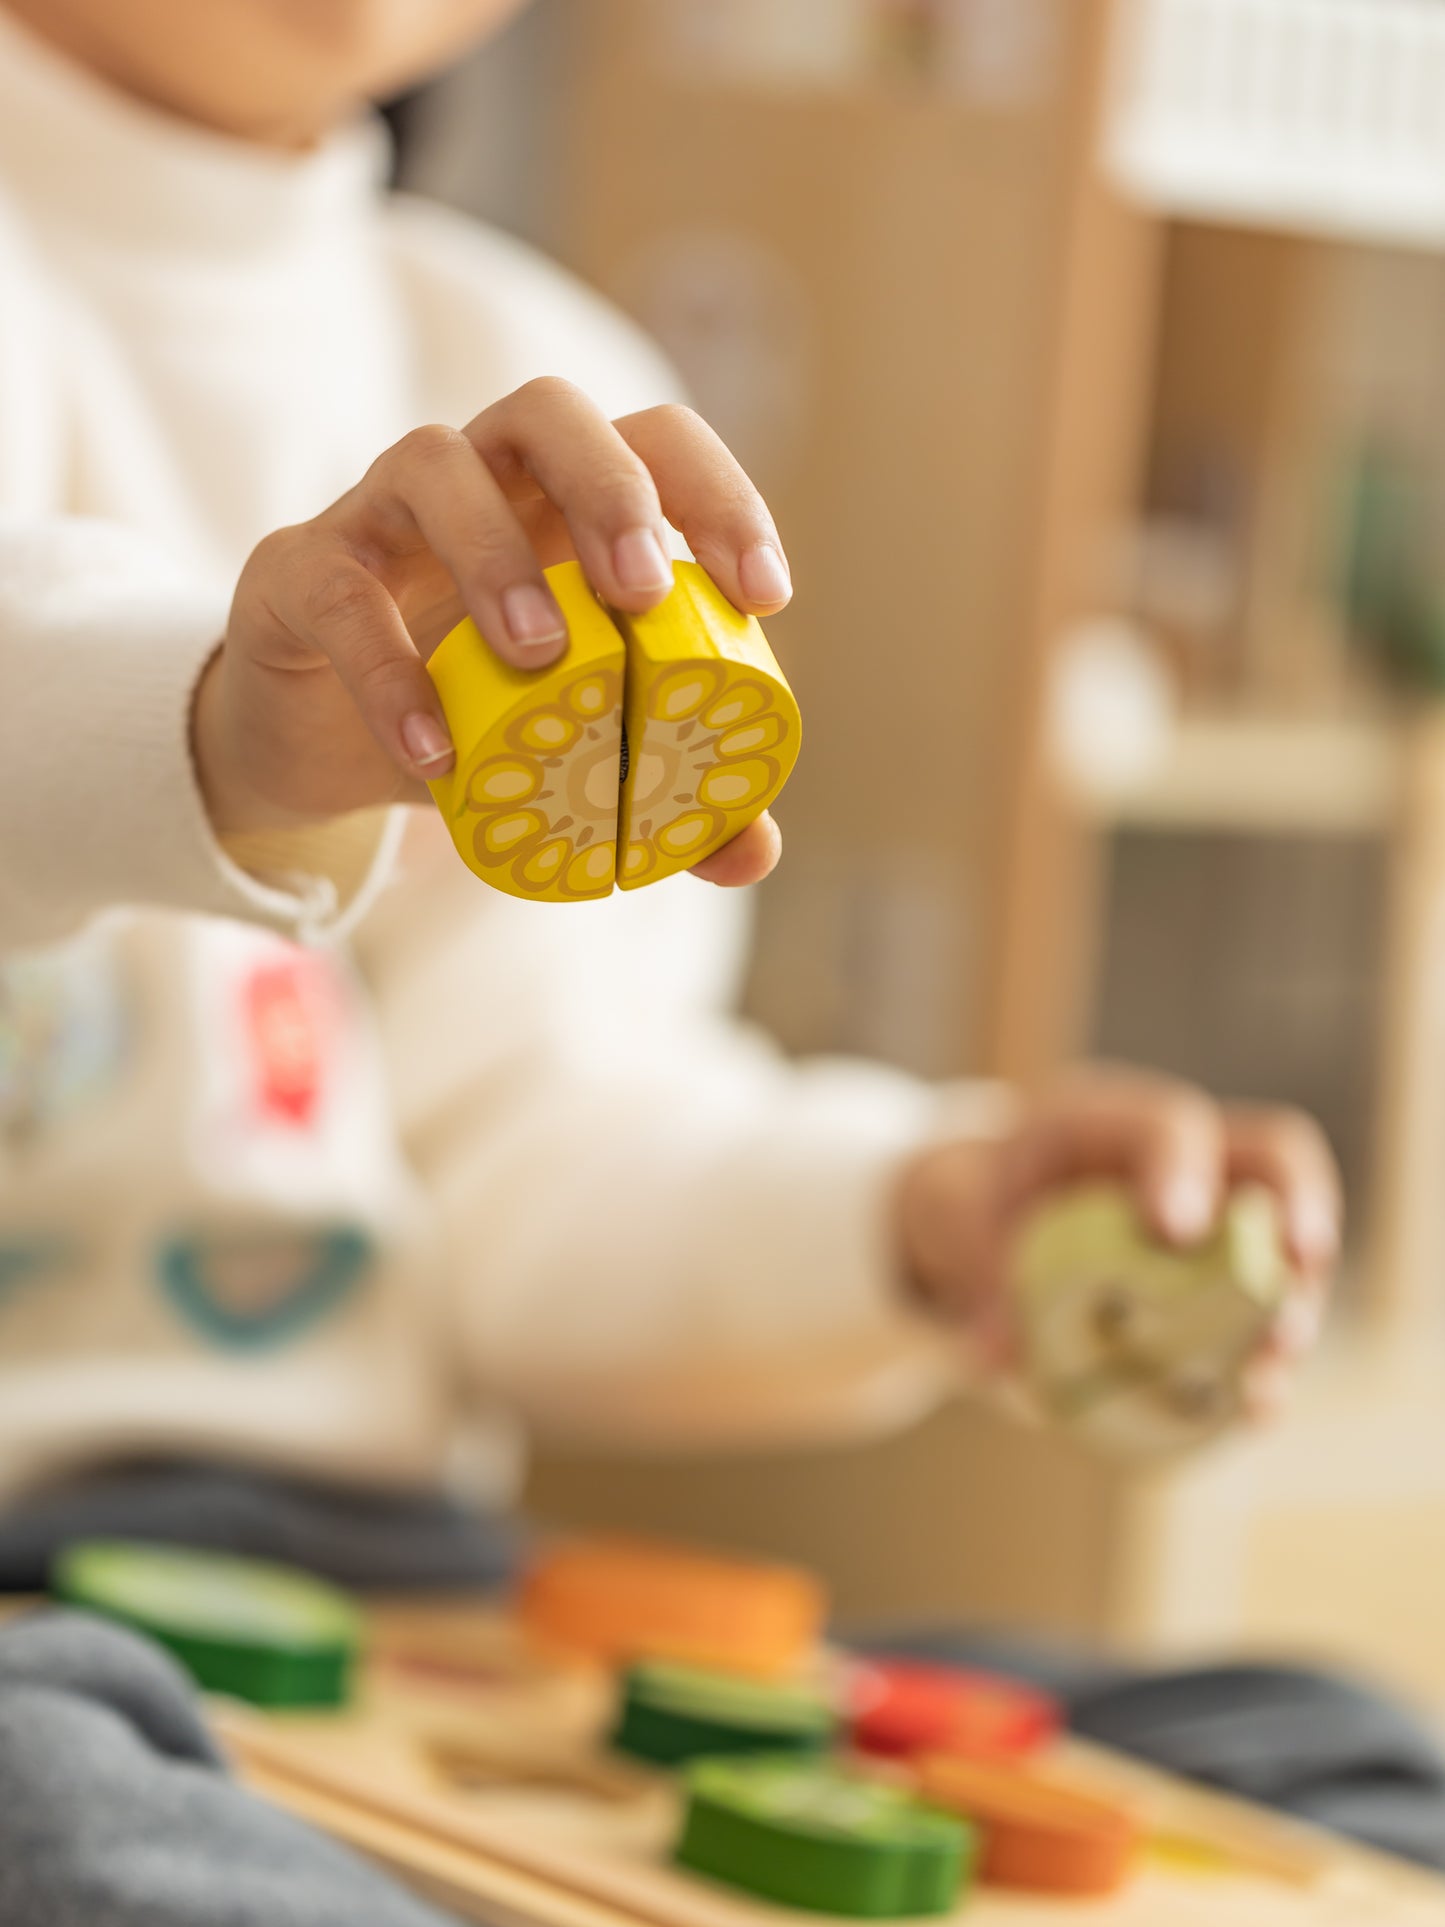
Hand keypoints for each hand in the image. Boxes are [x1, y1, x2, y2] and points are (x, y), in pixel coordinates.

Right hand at [191, 380, 792, 886]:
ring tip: (541, 656)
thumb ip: (664, 799)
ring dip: (496, 552)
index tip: (764, 597)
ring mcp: (379, 512)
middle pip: (549, 411)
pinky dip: (387, 667)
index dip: (720, 497)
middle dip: (610, 488)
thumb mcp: (572, 761)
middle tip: (642, 592)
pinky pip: (336, 589)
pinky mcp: (294, 570)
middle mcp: (480, 480)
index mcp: (567, 505)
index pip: (657, 444)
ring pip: (432, 461)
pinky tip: (434, 750)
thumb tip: (752, 852)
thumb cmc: (471, 720)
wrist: (321, 752)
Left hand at [897, 1065, 1341, 1415]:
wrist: (986, 1220)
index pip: (1167, 1126)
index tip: (1175, 1231)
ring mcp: (1217, 1218)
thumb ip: (978, 1271)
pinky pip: (1264, 1319)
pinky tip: (1254, 1407)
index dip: (1179, 1171)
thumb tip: (996, 1357)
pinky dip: (1262, 1363)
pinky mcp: (1222, 1283)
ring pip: (1289, 1246)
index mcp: (1112, 1121)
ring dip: (1288, 1310)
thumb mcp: (959, 1218)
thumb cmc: (982, 1201)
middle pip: (1275, 1158)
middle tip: (1297, 1269)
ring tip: (1268, 1372)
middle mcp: (1186, 1157)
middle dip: (1298, 1209)